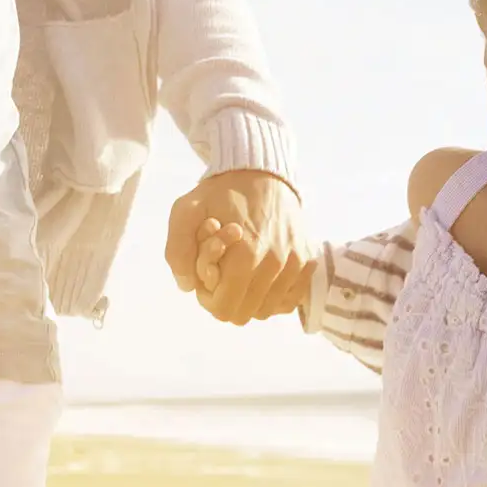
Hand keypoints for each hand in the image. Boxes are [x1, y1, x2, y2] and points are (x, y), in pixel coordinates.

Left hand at [164, 169, 304, 323]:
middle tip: (222, 276)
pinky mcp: (308, 261)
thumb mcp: (186, 211)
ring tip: (241, 272)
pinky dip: (273, 297)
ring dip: (250, 298)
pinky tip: (260, 278)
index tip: (207, 280)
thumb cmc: (221, 193)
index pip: (225, 309)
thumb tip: (188, 287)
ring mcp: (296, 263)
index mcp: (246, 255)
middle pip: (246, 314)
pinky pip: (290, 300)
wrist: (262, 171)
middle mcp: (276, 263)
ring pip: (268, 310)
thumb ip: (178, 251)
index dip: (208, 300)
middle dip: (228, 300)